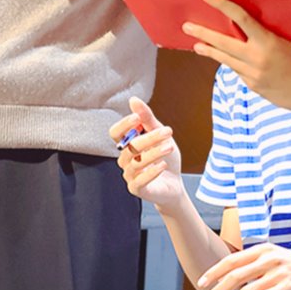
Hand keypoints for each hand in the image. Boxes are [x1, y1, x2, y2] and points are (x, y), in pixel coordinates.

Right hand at [109, 98, 190, 212]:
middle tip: (168, 131)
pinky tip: (162, 165)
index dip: (123, 125)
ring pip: (136, 162)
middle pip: (130, 146)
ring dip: (154, 153)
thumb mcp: (160, 136)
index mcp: (127, 145)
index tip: (137, 117)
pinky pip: (139, 180)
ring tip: (170, 147)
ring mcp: (129, 175)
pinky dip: (151, 172)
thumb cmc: (165, 158)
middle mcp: (125, 159)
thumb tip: (133, 100)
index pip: (116, 133)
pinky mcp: (136, 189)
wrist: (175, 184)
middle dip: (149, 137)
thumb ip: (147, 119)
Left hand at [184, 0, 290, 116]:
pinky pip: (236, 70)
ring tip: (196, 45)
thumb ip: (264, 37)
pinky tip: (222, 58)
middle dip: (203, 34)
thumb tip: (244, 27)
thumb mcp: (285, 43)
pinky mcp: (251, 85)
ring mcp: (252, 73)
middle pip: (222, 42)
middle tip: (186, 26)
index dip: (222, 5)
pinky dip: (228, 62)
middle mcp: (256, 57)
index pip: (240, 18)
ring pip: (224, 59)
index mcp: (268, 41)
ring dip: (208, 50)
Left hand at [195, 244, 290, 289]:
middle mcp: (268, 258)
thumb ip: (257, 266)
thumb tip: (234, 279)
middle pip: (234, 275)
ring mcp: (277, 272)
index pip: (231, 260)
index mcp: (262, 250)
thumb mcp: (276, 260)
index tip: (201, 283)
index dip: (214, 272)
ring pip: (246, 289)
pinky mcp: (286, 287)